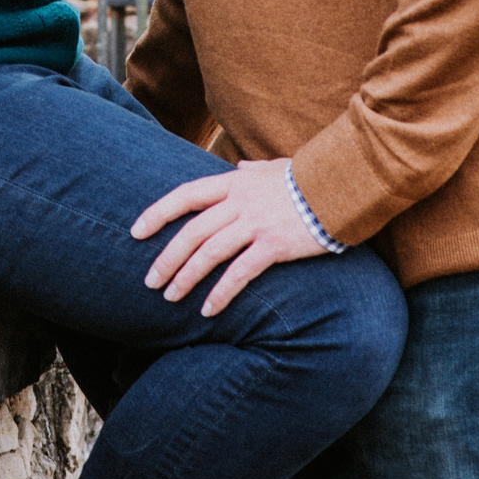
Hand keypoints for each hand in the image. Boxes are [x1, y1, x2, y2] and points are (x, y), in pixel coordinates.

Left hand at [130, 159, 325, 316]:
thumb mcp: (275, 167)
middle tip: (149, 281)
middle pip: (191, 231)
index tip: (136, 232)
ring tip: (170, 298)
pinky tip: (208, 310)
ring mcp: (256, 223)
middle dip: (166, 258)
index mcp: (234, 182)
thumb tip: (239, 168)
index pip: (185, 195)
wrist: (342, 186)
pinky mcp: (275, 246)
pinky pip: (239, 273)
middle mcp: (239, 202)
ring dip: (186, 277)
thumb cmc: (309, 179)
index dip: (157, 213)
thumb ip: (252, 170)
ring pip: (209, 253)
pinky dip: (221, 293)